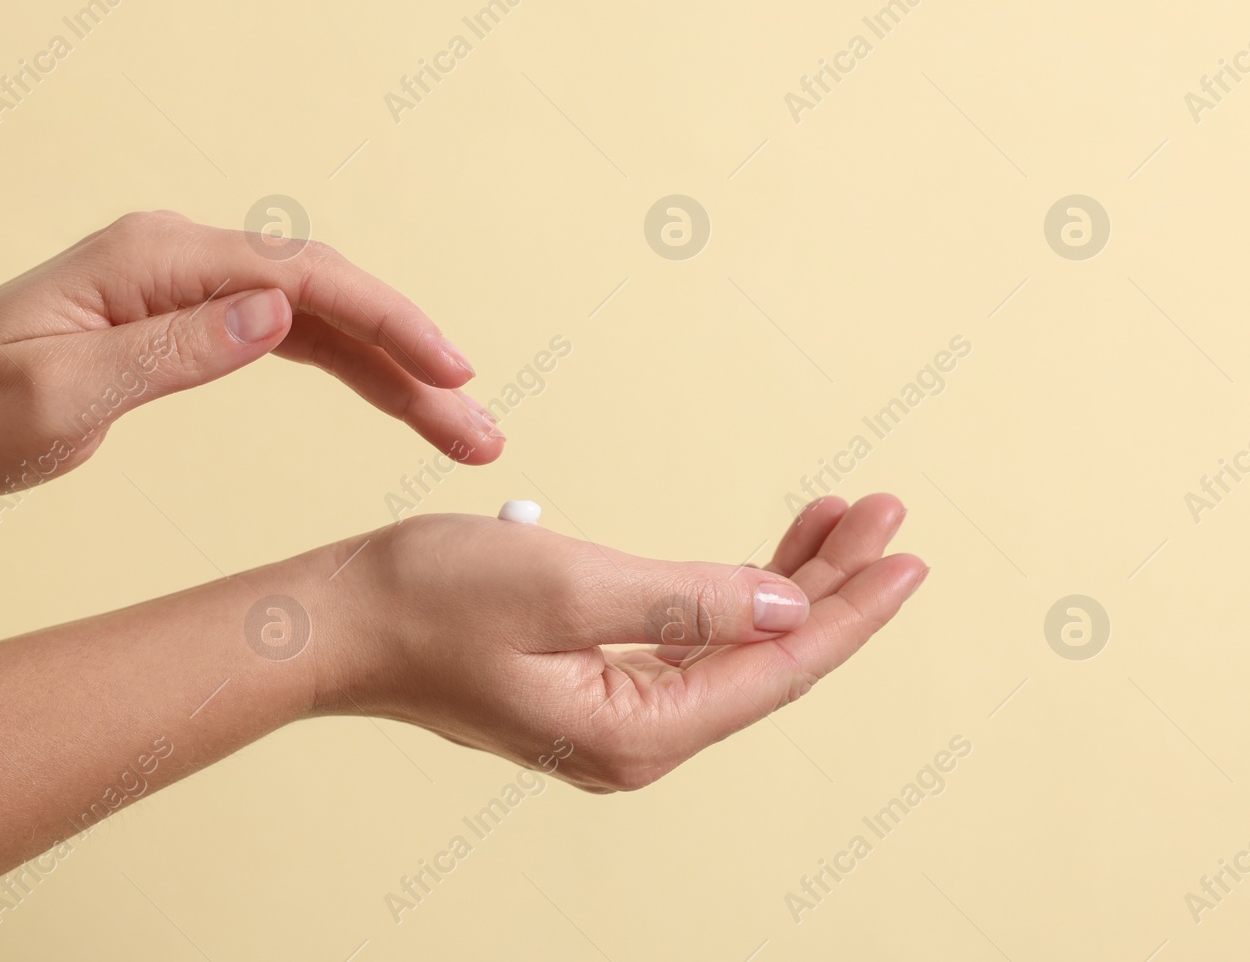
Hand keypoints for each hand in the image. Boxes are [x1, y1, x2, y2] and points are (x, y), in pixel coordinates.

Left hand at [0, 210, 503, 495]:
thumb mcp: (55, 397)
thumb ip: (170, 356)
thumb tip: (278, 315)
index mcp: (155, 261)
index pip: (300, 279)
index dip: (388, 322)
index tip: (451, 372)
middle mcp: (184, 257)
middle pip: (331, 296)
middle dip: (415, 356)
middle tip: (480, 429)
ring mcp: (193, 284)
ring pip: (325, 318)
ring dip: (397, 370)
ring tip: (462, 428)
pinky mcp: (195, 317)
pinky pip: (296, 336)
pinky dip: (354, 368)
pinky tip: (399, 398)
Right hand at [317, 494, 924, 791]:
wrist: (340, 621)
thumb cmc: (431, 600)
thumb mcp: (568, 585)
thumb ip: (686, 597)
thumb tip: (784, 605)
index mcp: (635, 731)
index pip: (777, 669)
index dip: (851, 610)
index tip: (909, 555)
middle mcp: (636, 738)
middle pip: (766, 659)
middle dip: (831, 585)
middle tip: (885, 512)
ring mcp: (614, 714)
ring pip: (733, 646)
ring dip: (786, 581)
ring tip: (839, 517)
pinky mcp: (593, 683)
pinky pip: (690, 641)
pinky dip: (730, 591)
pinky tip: (760, 556)